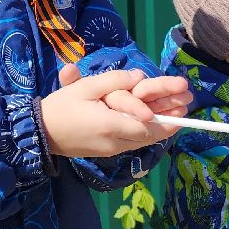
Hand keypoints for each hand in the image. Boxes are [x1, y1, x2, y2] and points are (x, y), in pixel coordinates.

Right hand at [41, 69, 177, 157]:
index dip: (166, 119)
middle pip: (149, 136)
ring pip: (143, 142)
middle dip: (169, 123)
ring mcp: (112, 150)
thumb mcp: (86, 87)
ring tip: (178, 118)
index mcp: (111, 124)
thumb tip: (139, 77)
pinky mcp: (108, 152)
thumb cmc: (62, 107)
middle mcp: (115, 142)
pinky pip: (133, 143)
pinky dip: (147, 135)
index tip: (182, 109)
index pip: (146, 125)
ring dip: (161, 130)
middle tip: (186, 110)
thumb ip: (115, 81)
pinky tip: (156, 126)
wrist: (43, 133)